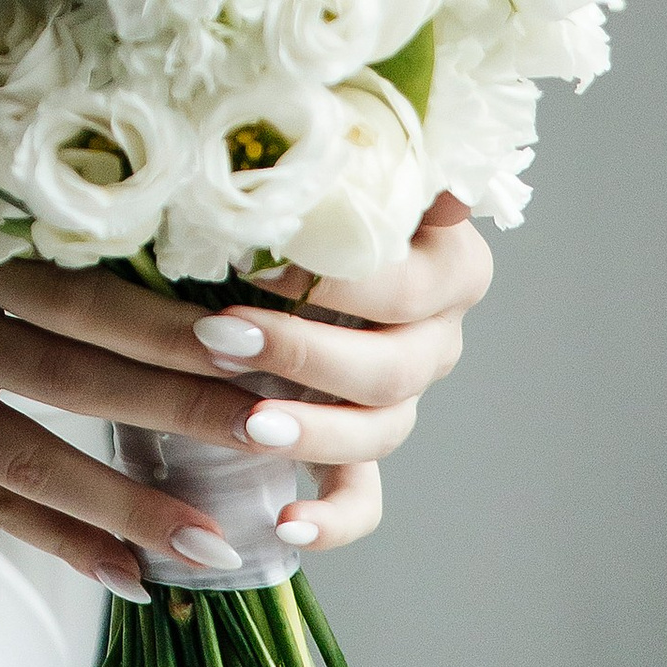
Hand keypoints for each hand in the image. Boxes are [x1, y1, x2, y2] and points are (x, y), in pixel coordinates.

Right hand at [0, 126, 377, 599]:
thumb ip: (0, 227)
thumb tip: (131, 257)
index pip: (75, 287)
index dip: (165, 321)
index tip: (256, 340)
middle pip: (73, 375)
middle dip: (179, 411)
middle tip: (276, 437)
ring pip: (33, 460)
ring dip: (129, 504)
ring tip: (211, 541)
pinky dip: (55, 539)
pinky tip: (123, 573)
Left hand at [0, 188, 491, 554]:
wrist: (230, 247)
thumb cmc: (266, 191)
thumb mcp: (298, 165)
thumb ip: (331, 160)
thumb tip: (368, 142)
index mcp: (440, 255)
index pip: (410, 276)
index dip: (338, 276)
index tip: (256, 262)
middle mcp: (431, 330)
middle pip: (398, 362)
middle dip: (307, 352)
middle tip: (225, 337)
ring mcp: (398, 395)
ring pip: (382, 429)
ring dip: (313, 430)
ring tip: (250, 425)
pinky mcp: (358, 449)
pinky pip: (364, 499)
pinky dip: (331, 517)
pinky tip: (286, 523)